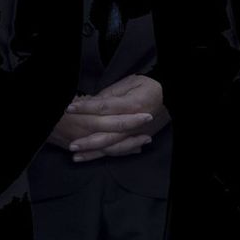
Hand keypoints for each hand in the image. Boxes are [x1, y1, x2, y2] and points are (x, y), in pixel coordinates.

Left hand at [49, 75, 167, 161]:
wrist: (170, 95)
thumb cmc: (149, 85)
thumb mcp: (130, 83)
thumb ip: (110, 95)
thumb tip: (90, 104)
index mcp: (132, 104)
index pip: (104, 107)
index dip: (86, 108)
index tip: (69, 108)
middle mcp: (135, 122)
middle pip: (108, 134)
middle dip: (88, 140)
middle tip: (71, 145)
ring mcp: (138, 132)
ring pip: (113, 146)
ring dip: (94, 152)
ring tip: (76, 156)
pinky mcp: (140, 138)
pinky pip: (122, 149)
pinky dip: (107, 154)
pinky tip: (94, 157)